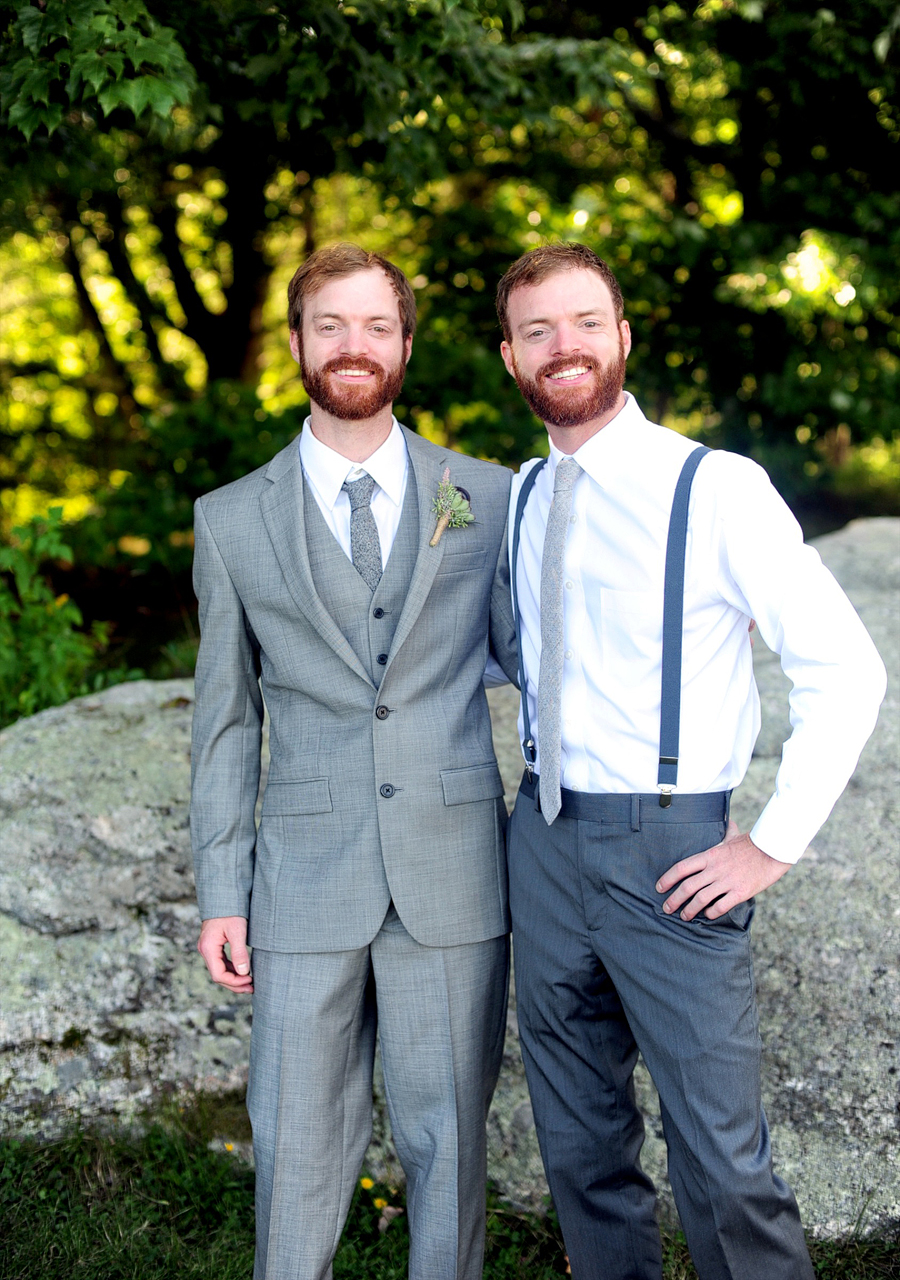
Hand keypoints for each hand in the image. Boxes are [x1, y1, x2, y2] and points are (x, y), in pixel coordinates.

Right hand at [198, 916, 252, 992]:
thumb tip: (244, 973)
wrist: (224, 896)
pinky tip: (243, 971)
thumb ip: (239, 953)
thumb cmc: (231, 911)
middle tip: (251, 988)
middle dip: (234, 984)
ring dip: (234, 978)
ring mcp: (208, 948)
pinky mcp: (213, 945)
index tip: (250, 981)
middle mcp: (205, 950)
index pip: (218, 974)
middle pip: (218, 975)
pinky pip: (221, 962)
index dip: (234, 982)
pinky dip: (232, 969)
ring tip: (250, 982)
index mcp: (208, 948)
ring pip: (219, 970)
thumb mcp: (237, 931)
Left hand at [655, 820, 790, 920]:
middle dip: (674, 900)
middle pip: (687, 887)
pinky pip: (721, 906)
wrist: (772, 851)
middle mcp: (715, 869)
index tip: (659, 887)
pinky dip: (711, 913)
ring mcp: (727, 881)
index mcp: (709, 855)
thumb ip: (726, 833)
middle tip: (666, 908)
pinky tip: (708, 915)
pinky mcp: (740, 892)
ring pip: (701, 899)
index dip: (667, 878)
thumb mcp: (733, 836)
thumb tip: (728, 822)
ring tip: (684, 916)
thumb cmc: (751, 844)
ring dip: (690, 910)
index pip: (681, 868)